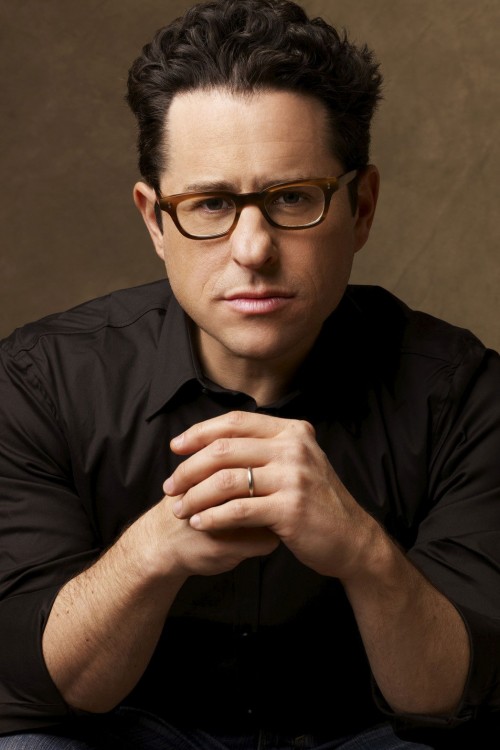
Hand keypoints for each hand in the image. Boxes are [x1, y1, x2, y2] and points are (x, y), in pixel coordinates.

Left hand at [164, 411, 380, 578]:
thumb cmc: (315, 501)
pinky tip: (200, 524)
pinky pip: (238, 510)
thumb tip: (215, 438)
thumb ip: (265, 447)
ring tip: (180, 509)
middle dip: (189, 468)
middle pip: (224, 449)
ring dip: (195, 496)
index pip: (235, 421)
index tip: (176, 446)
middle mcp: (294, 448)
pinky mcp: (291, 508)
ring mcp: (294, 477)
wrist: (350, 538)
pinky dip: (213, 518)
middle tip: (170, 485)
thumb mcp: (297, 462)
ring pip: (226, 481)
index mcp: (292, 431)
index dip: (200, 432)